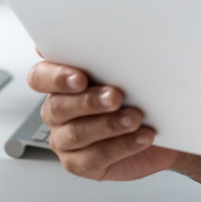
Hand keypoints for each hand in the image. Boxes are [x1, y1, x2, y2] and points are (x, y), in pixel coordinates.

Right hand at [28, 59, 179, 180]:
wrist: (160, 126)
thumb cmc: (136, 94)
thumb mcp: (123, 70)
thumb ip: (107, 57)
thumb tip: (108, 38)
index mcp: (60, 83)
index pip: (40, 77)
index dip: (56, 77)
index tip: (80, 78)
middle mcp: (58, 111)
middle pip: (58, 106)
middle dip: (88, 101)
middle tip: (115, 96)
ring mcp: (65, 139)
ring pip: (77, 133)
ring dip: (108, 124)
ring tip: (135, 118)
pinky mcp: (80, 163)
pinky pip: (95, 157)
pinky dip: (121, 146)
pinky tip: (141, 137)